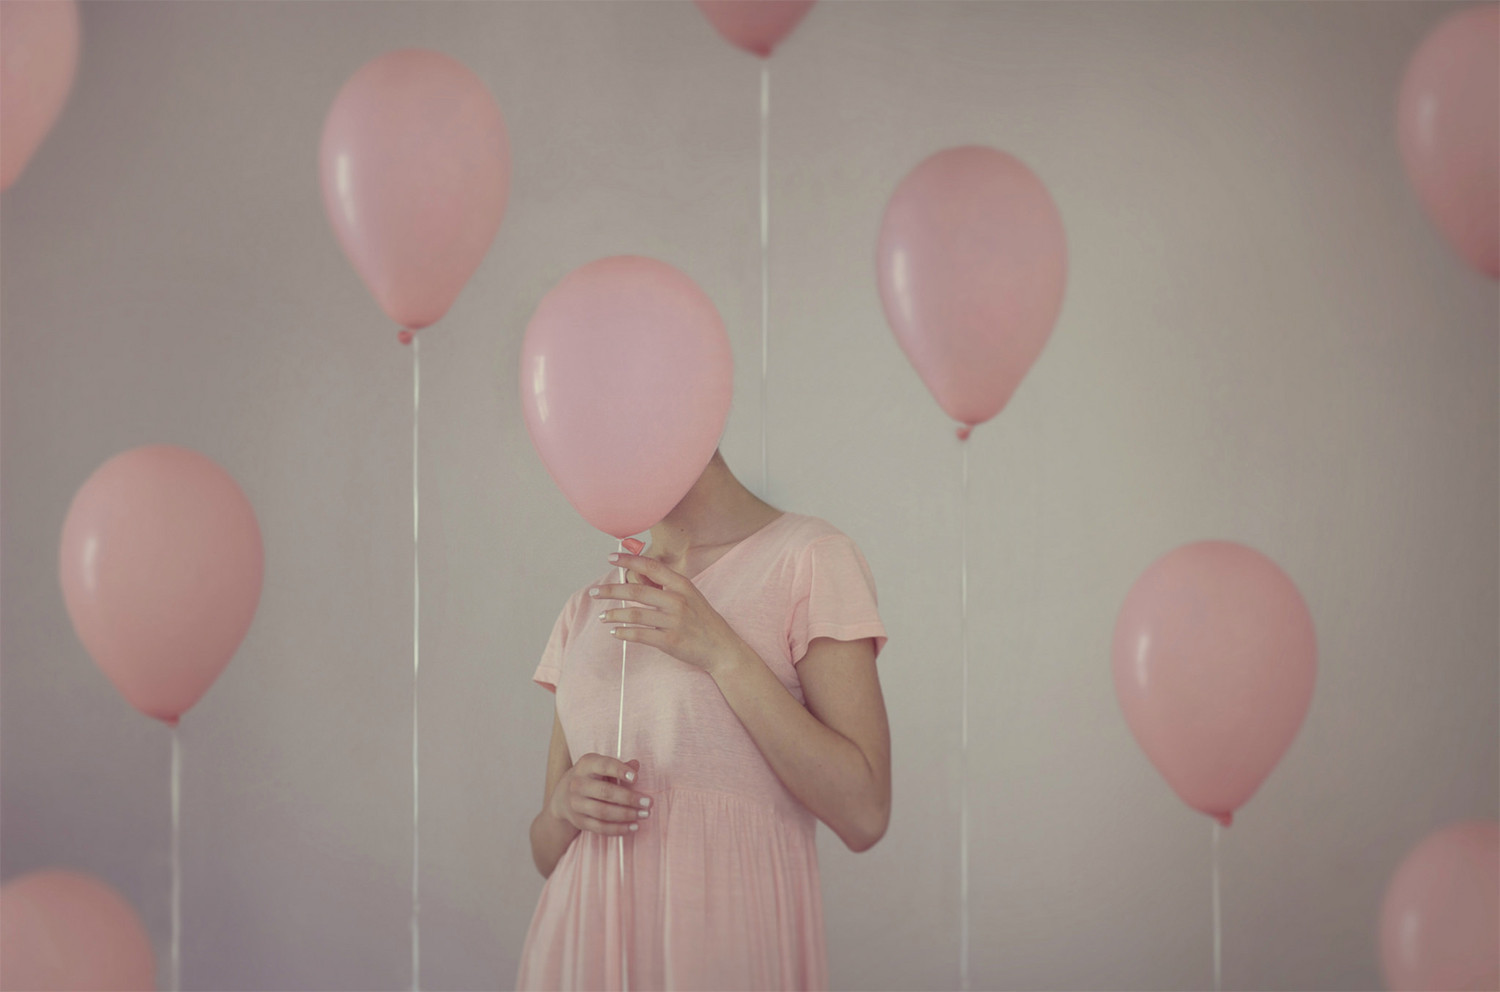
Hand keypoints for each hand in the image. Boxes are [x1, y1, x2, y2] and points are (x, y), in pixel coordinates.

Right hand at [547, 754, 650, 836]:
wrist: (562, 797)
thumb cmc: (591, 777)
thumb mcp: (601, 767)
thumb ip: (619, 766)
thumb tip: (636, 765)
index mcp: (586, 765)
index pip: (603, 766)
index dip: (619, 771)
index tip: (636, 778)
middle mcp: (578, 784)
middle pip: (605, 792)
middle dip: (629, 798)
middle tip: (648, 802)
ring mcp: (576, 804)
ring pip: (603, 812)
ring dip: (627, 814)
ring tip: (644, 814)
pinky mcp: (579, 821)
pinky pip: (600, 827)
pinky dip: (618, 829)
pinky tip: (634, 826)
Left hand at [591, 553, 747, 674]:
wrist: (722, 648)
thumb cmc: (703, 621)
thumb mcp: (690, 597)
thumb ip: (665, 588)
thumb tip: (635, 578)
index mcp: (682, 585)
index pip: (651, 567)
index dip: (629, 560)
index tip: (611, 557)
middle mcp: (678, 600)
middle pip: (636, 591)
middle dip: (611, 591)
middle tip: (595, 592)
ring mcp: (674, 621)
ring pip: (635, 614)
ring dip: (614, 615)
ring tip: (603, 617)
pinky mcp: (670, 641)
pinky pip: (640, 635)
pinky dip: (624, 633)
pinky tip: (616, 633)